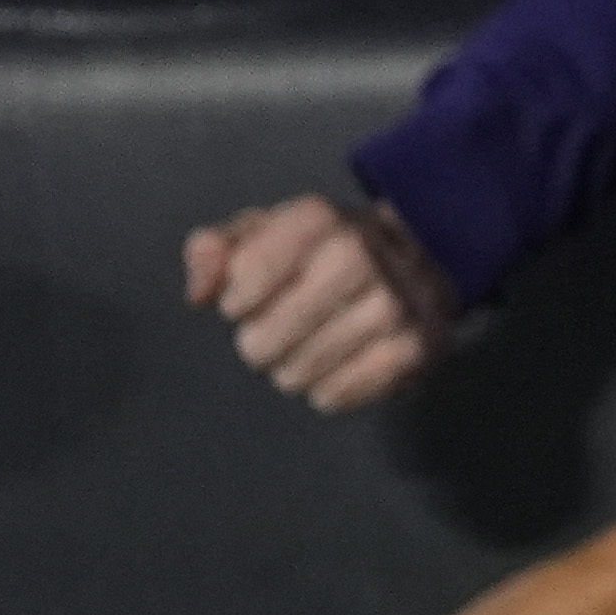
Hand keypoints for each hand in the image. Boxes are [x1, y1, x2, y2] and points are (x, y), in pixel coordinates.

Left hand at [182, 191, 454, 409]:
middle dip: (260, 343)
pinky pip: (334, 395)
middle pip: (263, 339)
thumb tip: (199, 293)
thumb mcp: (263, 235)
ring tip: (310, 345)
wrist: (416, 263)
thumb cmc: (321, 253)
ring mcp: (392, 304)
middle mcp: (359, 255)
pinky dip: (326, 389)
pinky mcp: (413, 348)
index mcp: (318, 219)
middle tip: (280, 329)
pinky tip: (338, 363)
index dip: (236, 300)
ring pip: (297, 373)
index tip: (251, 297)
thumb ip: (213, 251)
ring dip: (292, 368)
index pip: (242, 280)